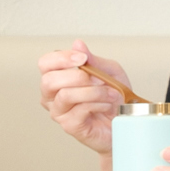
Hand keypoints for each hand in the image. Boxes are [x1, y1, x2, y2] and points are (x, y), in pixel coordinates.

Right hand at [38, 40, 127, 154]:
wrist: (124, 121)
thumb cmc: (113, 96)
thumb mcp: (109, 71)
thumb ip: (93, 60)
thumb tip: (77, 44)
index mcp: (57, 78)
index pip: (45, 63)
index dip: (61, 58)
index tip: (82, 58)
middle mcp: (52, 96)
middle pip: (49, 80)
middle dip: (77, 76)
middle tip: (98, 79)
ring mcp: (59, 112)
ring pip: (65, 95)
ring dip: (92, 91)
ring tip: (109, 93)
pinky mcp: (70, 126)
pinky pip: (80, 110)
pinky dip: (98, 104)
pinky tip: (107, 105)